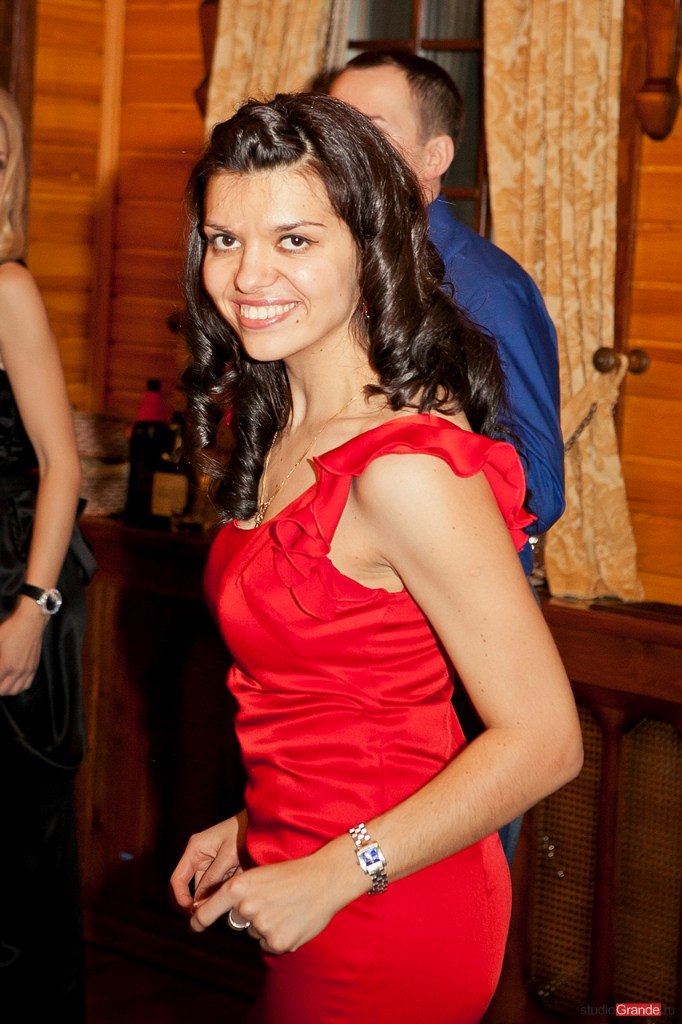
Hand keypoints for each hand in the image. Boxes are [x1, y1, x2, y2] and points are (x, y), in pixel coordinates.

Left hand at [0, 604, 45, 694]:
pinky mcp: (34, 666)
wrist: (31, 620)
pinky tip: (13, 682)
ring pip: (16, 690)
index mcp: (7, 665)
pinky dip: (18, 687)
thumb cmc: (12, 628)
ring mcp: (28, 669)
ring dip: (6, 690)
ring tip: (1, 684)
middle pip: (4, 691)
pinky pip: (27, 684)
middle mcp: (18, 670)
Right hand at [170, 813, 246, 913]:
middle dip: (204, 901)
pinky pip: (220, 885)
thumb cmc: (244, 832)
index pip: (178, 879)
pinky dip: (227, 889)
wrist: (264, 823)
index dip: (181, 898)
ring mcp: (211, 862)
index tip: (192, 912)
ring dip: (218, 895)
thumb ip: (212, 880)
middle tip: (217, 911)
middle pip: (194, 887)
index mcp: (194, 850)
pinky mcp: (223, 867)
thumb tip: (198, 905)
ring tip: (233, 894)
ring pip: (208, 889)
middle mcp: (199, 856)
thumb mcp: (228, 856)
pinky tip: (239, 886)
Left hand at [190, 839, 360, 955]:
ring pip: (255, 932)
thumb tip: (212, 910)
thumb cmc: (293, 873)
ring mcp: (262, 926)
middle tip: (273, 900)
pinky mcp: (278, 942)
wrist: (326, 878)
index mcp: (238, 887)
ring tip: (288, 906)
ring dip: (267, 924)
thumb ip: (236, 893)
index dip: (198, 920)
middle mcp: (246, 907)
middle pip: (236, 921)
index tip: (194, 925)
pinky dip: (280, 934)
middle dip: (249, 915)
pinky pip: (270, 943)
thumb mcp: (259, 874)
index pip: (206, 911)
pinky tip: (294, 919)